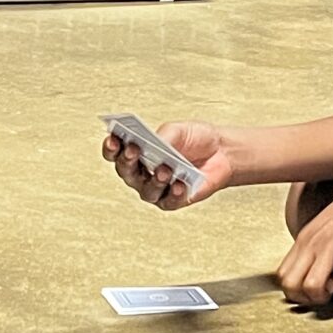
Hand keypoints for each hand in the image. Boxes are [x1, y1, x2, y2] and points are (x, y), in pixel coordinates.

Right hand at [103, 121, 235, 210]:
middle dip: (128, 161)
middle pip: (127, 172)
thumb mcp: (178, 130)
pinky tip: (179, 184)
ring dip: (155, 180)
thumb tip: (155, 144)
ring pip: (147, 191)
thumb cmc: (194, 139)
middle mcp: (141, 174)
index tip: (113, 139)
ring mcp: (157, 189)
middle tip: (134, 149)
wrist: (221, 151)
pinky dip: (174, 193)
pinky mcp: (174, 201)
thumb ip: (163, 136)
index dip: (111, 147)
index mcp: (136, 153)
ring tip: (165, 169)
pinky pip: (170, 201)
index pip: (116, 152)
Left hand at [276, 177, 332, 306]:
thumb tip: (315, 273)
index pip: (282, 275)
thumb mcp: (327, 228)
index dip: (296, 291)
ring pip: (311, 289)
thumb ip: (317, 248)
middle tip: (325, 295)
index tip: (314, 291)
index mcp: (305, 238)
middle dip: (306, 299)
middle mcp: (313, 243)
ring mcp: (331, 247)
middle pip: (290, 286)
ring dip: (327, 299)